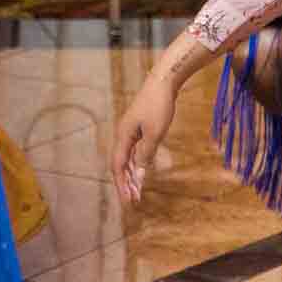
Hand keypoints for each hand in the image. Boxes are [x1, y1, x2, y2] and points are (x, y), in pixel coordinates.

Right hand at [110, 67, 177, 203]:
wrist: (163, 82)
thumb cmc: (159, 105)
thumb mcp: (155, 133)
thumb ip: (147, 153)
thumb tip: (141, 171)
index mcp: (123, 136)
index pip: (118, 166)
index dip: (121, 184)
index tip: (128, 200)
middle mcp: (123, 134)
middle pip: (121, 164)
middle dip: (126, 183)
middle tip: (134, 200)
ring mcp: (130, 131)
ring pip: (128, 158)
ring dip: (132, 174)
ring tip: (138, 191)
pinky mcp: (139, 127)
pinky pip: (134, 150)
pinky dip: (138, 163)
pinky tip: (143, 171)